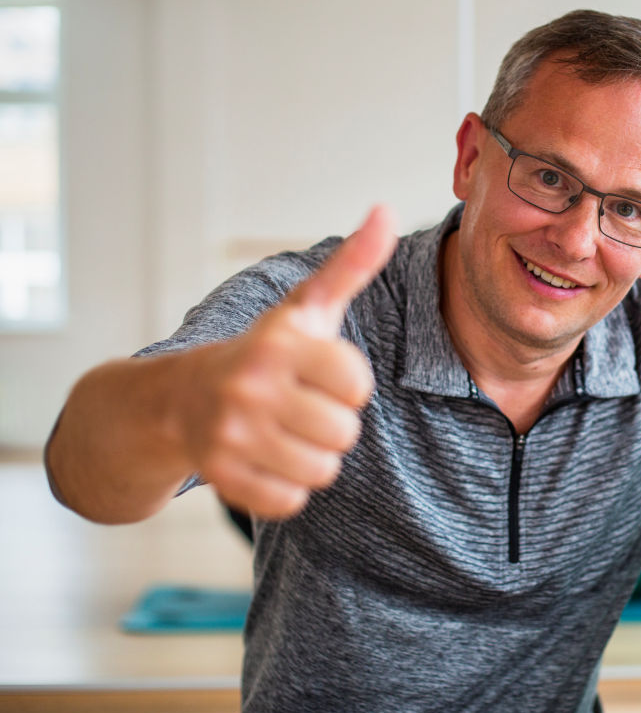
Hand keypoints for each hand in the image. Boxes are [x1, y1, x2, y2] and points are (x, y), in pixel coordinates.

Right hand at [177, 206, 396, 519]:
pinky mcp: (221, 478)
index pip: (358, 385)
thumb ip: (353, 264)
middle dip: (334, 424)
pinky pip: (291, 501)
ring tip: (288, 432)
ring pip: (322, 470)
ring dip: (315, 457)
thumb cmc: (266, 353)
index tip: (322, 375)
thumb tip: (387, 210)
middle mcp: (249, 387)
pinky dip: (288, 487)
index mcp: (278, 344)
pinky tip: (269, 458)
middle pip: (344, 433)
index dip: (349, 384)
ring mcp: (230, 434)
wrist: (180, 398)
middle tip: (304, 407)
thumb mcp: (308, 308)